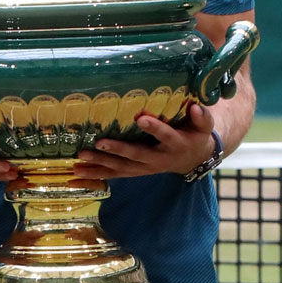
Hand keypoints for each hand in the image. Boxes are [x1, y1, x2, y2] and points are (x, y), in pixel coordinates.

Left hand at [74, 102, 216, 179]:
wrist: (193, 159)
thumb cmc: (194, 135)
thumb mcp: (203, 126)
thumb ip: (202, 117)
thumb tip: (196, 108)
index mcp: (176, 144)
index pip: (165, 135)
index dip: (154, 128)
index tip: (141, 118)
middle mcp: (159, 158)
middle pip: (137, 155)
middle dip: (118, 150)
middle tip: (99, 143)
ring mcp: (146, 167)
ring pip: (122, 167)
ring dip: (100, 163)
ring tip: (80, 157)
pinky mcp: (135, 171)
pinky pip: (115, 174)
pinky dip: (96, 174)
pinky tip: (78, 172)